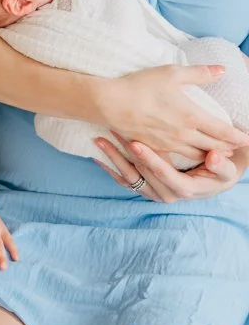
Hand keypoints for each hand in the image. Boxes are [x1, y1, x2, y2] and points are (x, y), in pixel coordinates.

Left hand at [95, 134, 247, 202]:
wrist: (214, 181)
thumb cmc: (221, 171)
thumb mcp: (227, 170)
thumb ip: (221, 165)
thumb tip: (214, 157)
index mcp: (184, 189)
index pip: (164, 173)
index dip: (149, 158)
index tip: (135, 143)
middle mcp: (166, 194)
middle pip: (141, 173)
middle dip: (125, 152)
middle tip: (113, 130)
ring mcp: (153, 193)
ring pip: (128, 176)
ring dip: (113, 157)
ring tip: (99, 139)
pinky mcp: (145, 189)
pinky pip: (124, 181)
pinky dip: (109, 168)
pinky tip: (96, 156)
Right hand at [96, 65, 248, 161]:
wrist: (110, 103)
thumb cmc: (141, 86)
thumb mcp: (172, 73)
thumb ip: (200, 73)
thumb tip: (221, 70)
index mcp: (192, 117)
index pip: (224, 132)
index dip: (238, 137)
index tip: (247, 139)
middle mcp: (184, 135)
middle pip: (214, 148)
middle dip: (228, 148)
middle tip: (236, 147)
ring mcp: (169, 145)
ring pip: (197, 156)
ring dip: (210, 155)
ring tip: (218, 152)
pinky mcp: (155, 150)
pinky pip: (178, 158)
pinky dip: (190, 158)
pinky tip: (191, 155)